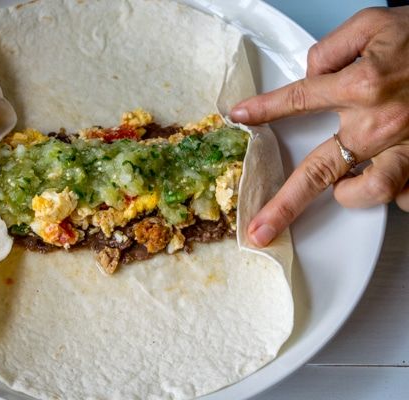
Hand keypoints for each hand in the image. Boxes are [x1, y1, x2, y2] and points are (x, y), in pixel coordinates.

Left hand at [230, 7, 408, 246]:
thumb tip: (309, 72)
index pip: (296, 102)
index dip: (262, 110)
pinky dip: (399, 190)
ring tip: (342, 189)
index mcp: (361, 84)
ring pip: (367, 192)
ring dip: (350, 195)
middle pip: (318, 172)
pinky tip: (395, 176)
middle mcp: (380, 123)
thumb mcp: (376, 22)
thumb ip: (333, 48)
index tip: (239, 116)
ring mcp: (407, 147)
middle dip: (283, 206)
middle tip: (260, 233)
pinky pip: (408, 194)